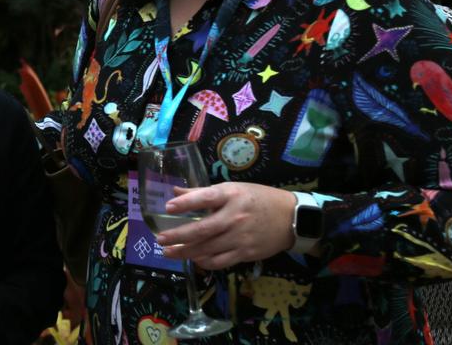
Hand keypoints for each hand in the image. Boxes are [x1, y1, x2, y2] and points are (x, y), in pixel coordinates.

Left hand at [153, 182, 296, 269]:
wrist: (291, 218)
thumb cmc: (258, 199)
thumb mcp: (233, 189)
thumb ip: (204, 193)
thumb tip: (175, 192)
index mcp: (231, 196)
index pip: (205, 198)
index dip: (186, 203)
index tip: (168, 207)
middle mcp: (234, 217)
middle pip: (202, 230)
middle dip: (178, 236)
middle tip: (160, 240)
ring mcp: (240, 237)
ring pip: (208, 249)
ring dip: (185, 253)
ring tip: (169, 252)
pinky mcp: (245, 253)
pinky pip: (220, 261)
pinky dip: (204, 262)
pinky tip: (194, 260)